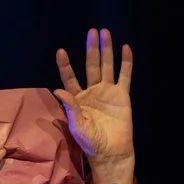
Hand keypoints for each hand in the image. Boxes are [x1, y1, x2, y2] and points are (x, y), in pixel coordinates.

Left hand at [55, 28, 133, 174]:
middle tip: (92, 31)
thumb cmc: (91, 142)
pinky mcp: (122, 95)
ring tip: (105, 33)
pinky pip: (125, 75)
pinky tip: (125, 48)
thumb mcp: (77, 126)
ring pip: (107, 66)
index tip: (60, 51)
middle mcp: (92, 91)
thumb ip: (70, 107)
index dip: (65, 65)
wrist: (111, 152)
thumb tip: (57, 90)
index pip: (70, 77)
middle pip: (91, 65)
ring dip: (106, 50)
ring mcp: (108, 91)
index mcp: (77, 98)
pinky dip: (126, 62)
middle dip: (91, 49)